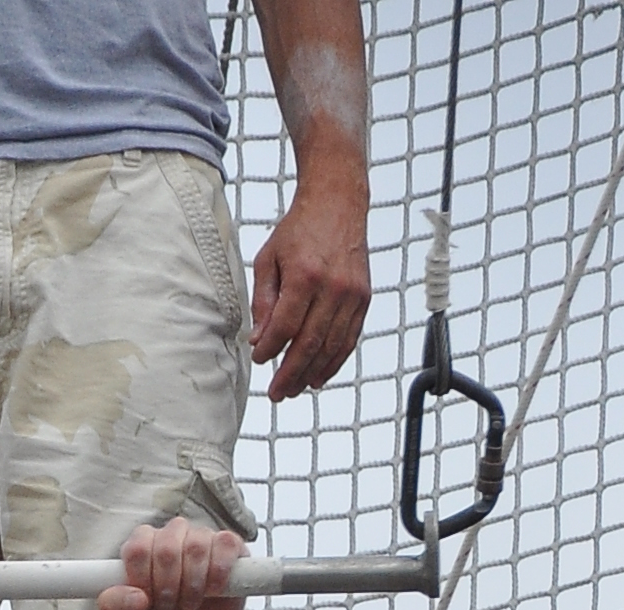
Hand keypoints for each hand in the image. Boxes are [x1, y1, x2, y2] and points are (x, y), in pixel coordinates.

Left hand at [95, 515, 248, 609]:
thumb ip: (113, 608)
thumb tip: (136, 597)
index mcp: (142, 545)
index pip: (138, 547)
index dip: (143, 578)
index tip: (146, 600)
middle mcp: (171, 535)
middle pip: (167, 547)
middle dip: (168, 585)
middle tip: (169, 605)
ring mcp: (201, 538)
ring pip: (197, 545)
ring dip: (193, 584)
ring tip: (190, 603)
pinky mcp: (228, 547)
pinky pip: (226, 545)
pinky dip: (219, 572)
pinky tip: (213, 590)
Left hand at [251, 170, 371, 400]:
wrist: (337, 202)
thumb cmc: (299, 230)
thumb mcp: (269, 259)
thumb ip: (263, 300)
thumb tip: (259, 339)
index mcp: (304, 275)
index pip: (285, 327)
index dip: (271, 350)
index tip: (260, 361)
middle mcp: (332, 287)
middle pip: (309, 344)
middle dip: (290, 374)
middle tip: (276, 393)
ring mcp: (352, 294)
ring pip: (331, 347)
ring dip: (311, 374)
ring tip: (295, 389)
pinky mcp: (364, 298)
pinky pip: (349, 339)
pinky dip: (334, 362)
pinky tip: (318, 376)